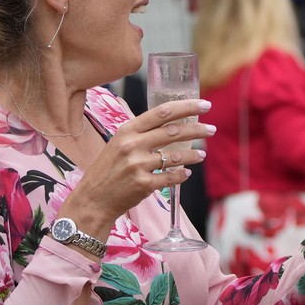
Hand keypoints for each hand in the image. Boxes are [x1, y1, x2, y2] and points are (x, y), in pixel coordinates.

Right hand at [60, 99, 214, 229]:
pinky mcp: (143, 184)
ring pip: (176, 156)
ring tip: (202, 154)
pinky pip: (171, 177)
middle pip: (173, 132)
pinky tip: (186, 173)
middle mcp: (132, 145)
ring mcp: (137, 165)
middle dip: (197, 130)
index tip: (204, 105)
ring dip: (193, 155)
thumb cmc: (108, 169)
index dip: (187, 107)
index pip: (162, 112)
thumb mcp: (119, 143)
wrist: (92, 200)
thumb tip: (172, 122)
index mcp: (127, 130)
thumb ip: (142, 133)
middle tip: (211, 129)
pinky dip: (181, 175)